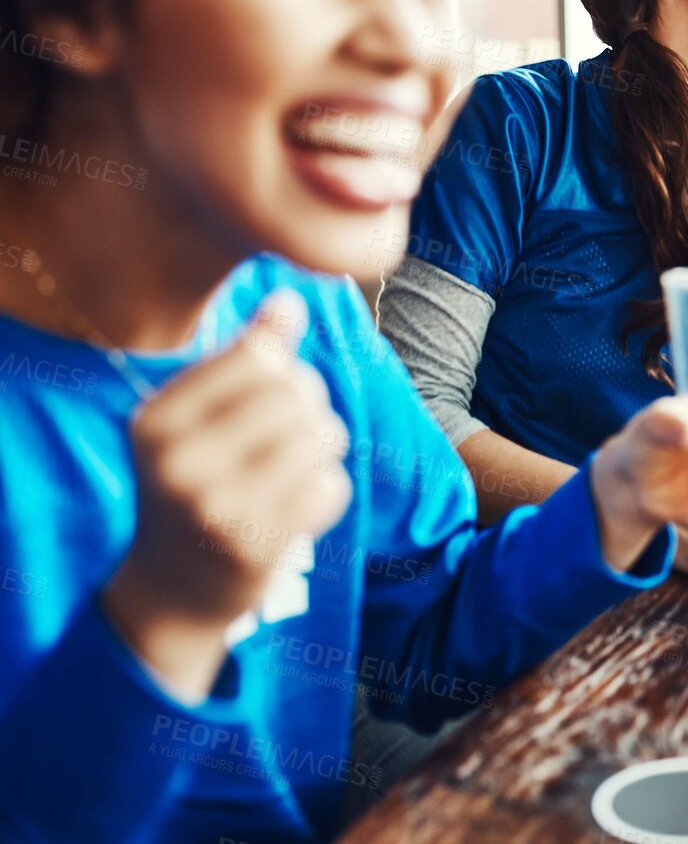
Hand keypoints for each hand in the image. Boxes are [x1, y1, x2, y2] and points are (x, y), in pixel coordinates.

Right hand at [102, 290, 352, 700]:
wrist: (173, 588)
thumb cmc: (198, 484)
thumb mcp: (202, 418)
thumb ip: (247, 357)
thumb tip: (288, 300)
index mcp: (156, 419)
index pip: (260, 357)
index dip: (285, 370)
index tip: (270, 398)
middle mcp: (176, 461)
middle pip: (297, 393)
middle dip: (310, 410)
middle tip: (290, 440)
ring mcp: (214, 507)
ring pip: (321, 437)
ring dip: (323, 451)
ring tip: (294, 471)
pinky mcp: (255, 545)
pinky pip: (330, 487)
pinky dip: (326, 492)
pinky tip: (295, 508)